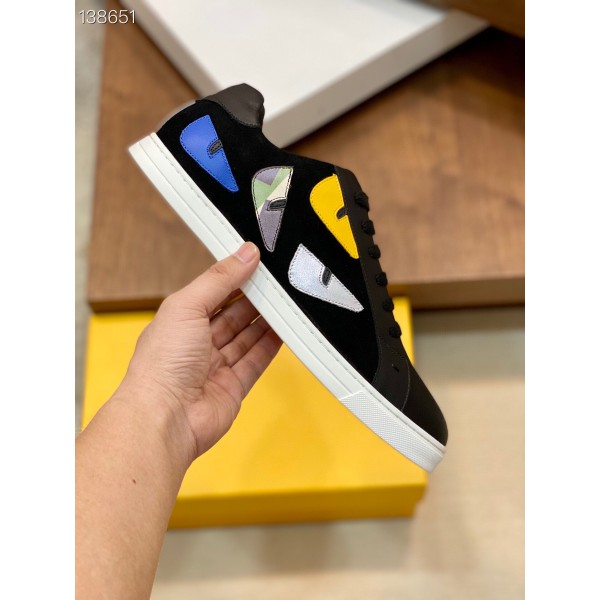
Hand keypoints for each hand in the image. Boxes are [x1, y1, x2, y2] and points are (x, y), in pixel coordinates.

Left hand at [119, 242, 281, 459]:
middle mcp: (197, 343)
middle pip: (233, 315)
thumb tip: (246, 253)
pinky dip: (271, 345)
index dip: (235, 277)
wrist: (166, 418)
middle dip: (255, 298)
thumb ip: (219, 279)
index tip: (258, 262)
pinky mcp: (233, 386)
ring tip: (288, 301)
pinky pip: (256, 361)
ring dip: (266, 320)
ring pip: (247, 337)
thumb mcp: (187, 306)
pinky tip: (285, 331)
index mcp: (180, 320)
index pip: (213, 292)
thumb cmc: (162, 364)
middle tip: (279, 281)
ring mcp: (216, 366)